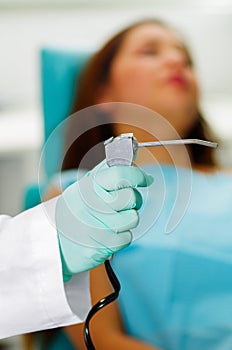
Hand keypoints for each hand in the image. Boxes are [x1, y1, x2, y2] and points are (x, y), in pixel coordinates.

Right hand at [55, 160, 152, 280]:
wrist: (55, 240)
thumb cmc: (77, 208)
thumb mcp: (87, 183)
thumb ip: (109, 167)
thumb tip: (133, 151)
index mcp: (88, 185)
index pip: (120, 174)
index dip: (137, 175)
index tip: (146, 179)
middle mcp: (90, 204)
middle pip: (132, 198)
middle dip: (134, 200)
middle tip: (123, 203)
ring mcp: (94, 227)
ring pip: (133, 218)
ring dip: (128, 220)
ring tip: (113, 220)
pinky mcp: (99, 246)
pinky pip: (127, 238)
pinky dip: (121, 237)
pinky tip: (107, 234)